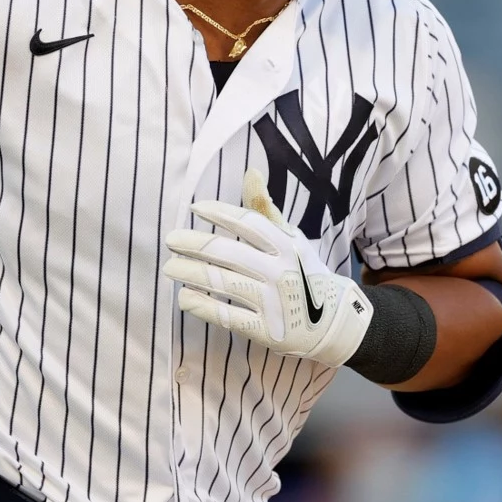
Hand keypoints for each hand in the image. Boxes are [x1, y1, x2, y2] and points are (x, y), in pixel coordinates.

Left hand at [164, 169, 371, 365]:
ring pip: (222, 283)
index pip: (248, 222)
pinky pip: (226, 316)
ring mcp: (273, 301)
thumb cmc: (302, 272)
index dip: (218, 212)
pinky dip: (202, 305)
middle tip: (170, 240)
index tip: (194, 208)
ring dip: (190, 273)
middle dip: (194, 244)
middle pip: (228, 253)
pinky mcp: (266, 329)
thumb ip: (266, 210)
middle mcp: (279, 271)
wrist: (332, 321)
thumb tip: (250, 172)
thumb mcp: (291, 239)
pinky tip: (184, 297)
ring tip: (169, 268)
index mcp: (286, 245)